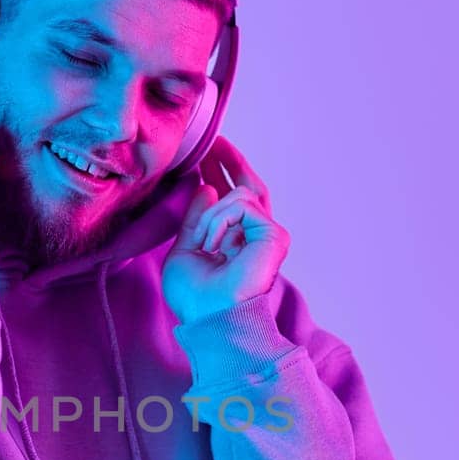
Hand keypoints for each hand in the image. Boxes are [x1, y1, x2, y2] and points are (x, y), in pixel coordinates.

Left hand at [161, 137, 289, 324]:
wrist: (210, 318)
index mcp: (234, 240)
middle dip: (227, 161)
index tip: (205, 152)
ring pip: (238, 193)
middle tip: (212, 140)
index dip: (220, 172)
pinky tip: (215, 244)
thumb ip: (195, 220)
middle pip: (247, 186)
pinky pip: (242, 204)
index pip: (232, 198)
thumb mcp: (184, 250)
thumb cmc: (195, 297)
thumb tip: (206, 187)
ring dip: (212, 213)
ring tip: (205, 242)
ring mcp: (267, 234)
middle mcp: (254, 236)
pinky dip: (221, 220)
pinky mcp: (274, 234)